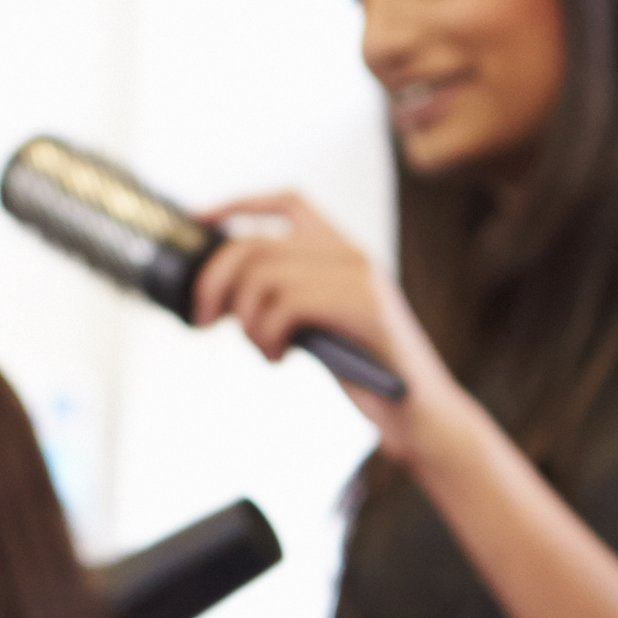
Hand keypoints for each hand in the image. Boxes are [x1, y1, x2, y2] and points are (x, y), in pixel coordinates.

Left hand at [185, 192, 460, 462]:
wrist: (421, 415)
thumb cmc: (366, 376)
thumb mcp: (317, 326)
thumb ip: (284, 300)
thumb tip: (220, 293)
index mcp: (344, 251)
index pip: (287, 202)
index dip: (237, 204)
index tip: (197, 220)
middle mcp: (353, 253)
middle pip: (256, 243)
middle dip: (214, 281)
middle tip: (204, 320)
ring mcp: (360, 276)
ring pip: (264, 275)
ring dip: (247, 320)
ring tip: (264, 349)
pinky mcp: (363, 306)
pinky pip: (287, 305)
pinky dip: (268, 335)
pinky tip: (281, 357)